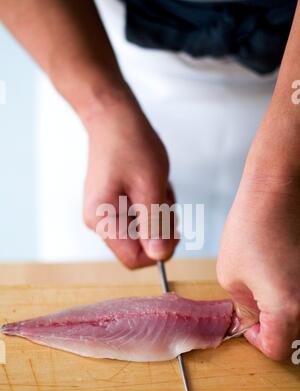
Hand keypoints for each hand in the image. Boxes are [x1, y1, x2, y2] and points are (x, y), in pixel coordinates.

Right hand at [83, 92, 176, 267]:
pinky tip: (150, 185)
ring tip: (156, 186)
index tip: (171, 224)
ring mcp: (105, 214)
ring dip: (158, 213)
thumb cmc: (130, 144)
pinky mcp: (112, 206)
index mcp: (102, 220)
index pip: (134, 259)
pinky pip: (139, 218)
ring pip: (142, 232)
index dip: (159, 249)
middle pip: (139, 247)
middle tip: (163, 197)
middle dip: (160, 226)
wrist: (114, 118)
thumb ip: (154, 225)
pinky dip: (152, 205)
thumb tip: (159, 257)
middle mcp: (99, 222)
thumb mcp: (150, 186)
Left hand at [217, 116, 299, 359]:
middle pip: (293, 334)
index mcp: (287, 308)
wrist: (277, 191)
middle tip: (255, 303)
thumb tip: (252, 317)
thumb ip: (243, 306)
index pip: (276, 349)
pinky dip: (294, 289)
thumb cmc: (252, 227)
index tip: (247, 325)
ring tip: (267, 281)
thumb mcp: (231, 274)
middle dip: (271, 324)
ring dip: (283, 307)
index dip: (256, 340)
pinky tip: (282, 270)